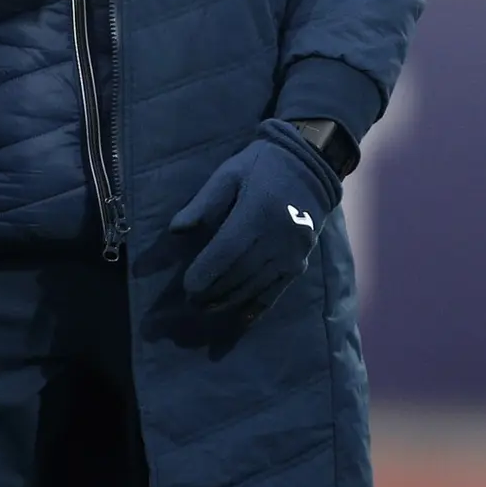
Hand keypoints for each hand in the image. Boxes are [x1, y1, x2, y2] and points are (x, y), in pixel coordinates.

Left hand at [169, 118, 341, 318]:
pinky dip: (256, 308)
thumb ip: (203, 203)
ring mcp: (290, 255)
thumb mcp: (229, 174)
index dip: (206, 273)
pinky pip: (276, 292)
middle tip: (191, 301)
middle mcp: (276, 239)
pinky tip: (240, 320)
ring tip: (206, 309)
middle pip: (239, 274)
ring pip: (255, 287)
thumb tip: (175, 230)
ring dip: (229, 301)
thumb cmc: (262, 166)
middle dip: (213, 291)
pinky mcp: (299, 264)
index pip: (226, 252)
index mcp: (257, 214)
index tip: (187, 287)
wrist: (310, 168)